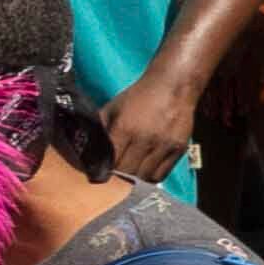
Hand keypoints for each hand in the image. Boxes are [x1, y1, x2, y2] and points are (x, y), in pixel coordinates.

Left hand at [99, 58, 202, 185]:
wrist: (173, 85)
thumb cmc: (139, 96)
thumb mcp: (114, 108)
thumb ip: (101, 128)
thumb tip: (85, 148)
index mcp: (124, 128)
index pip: (109, 162)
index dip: (102, 172)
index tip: (99, 175)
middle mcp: (144, 139)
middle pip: (127, 172)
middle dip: (118, 177)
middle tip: (114, 176)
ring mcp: (163, 145)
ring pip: (144, 177)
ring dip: (134, 179)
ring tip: (130, 175)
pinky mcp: (178, 149)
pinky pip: (161, 174)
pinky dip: (150, 177)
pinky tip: (145, 172)